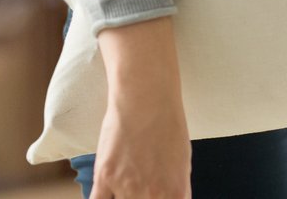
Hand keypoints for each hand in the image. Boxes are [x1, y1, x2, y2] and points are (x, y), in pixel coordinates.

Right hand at [91, 17, 191, 198]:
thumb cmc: (168, 125)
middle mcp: (153, 195)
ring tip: (123, 187)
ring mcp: (128, 188)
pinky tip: (105, 194)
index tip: (152, 198)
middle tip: (136, 192)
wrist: (147, 98)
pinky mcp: (105, 177)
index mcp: (176, 193)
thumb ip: (174, 191)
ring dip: (122, 198)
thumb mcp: (182, 163)